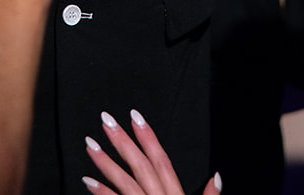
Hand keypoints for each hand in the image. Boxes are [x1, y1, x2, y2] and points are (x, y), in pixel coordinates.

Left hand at [83, 109, 219, 194]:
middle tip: (105, 120)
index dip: (149, 137)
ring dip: (106, 163)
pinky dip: (102, 194)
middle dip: (123, 142)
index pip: (162, 162)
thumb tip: (215, 177)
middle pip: (141, 167)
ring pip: (126, 184)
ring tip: (90, 144)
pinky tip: (87, 181)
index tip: (135, 116)